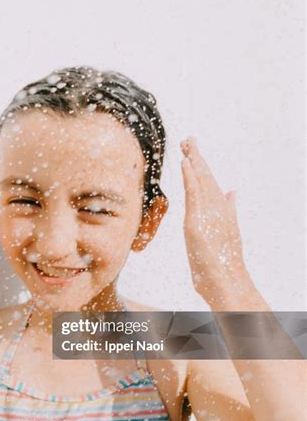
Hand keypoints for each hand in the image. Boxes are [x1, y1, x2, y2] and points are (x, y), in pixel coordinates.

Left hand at [180, 136, 251, 305]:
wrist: (226, 281)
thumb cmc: (223, 262)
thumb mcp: (225, 232)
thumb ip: (230, 210)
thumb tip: (233, 192)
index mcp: (220, 210)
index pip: (209, 184)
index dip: (201, 167)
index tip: (192, 152)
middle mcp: (217, 209)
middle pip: (206, 178)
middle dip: (197, 157)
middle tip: (188, 139)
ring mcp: (209, 214)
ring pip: (201, 181)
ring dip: (194, 161)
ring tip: (187, 144)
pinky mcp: (198, 221)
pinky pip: (194, 194)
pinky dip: (191, 177)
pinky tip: (186, 162)